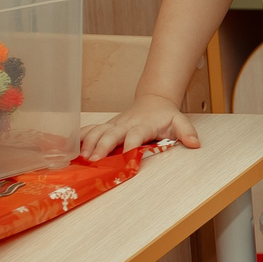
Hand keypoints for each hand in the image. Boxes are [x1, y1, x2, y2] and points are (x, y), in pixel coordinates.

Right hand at [80, 95, 200, 158]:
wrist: (153, 101)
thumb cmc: (165, 115)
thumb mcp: (180, 121)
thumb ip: (187, 132)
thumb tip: (195, 143)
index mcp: (143, 125)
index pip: (136, 134)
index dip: (131, 144)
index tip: (126, 156)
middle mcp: (125, 124)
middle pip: (111, 133)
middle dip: (102, 146)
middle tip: (94, 160)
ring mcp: (113, 125)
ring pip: (96, 131)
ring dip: (87, 144)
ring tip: (81, 158)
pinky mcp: (105, 127)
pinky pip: (88, 130)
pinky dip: (77, 138)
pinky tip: (67, 149)